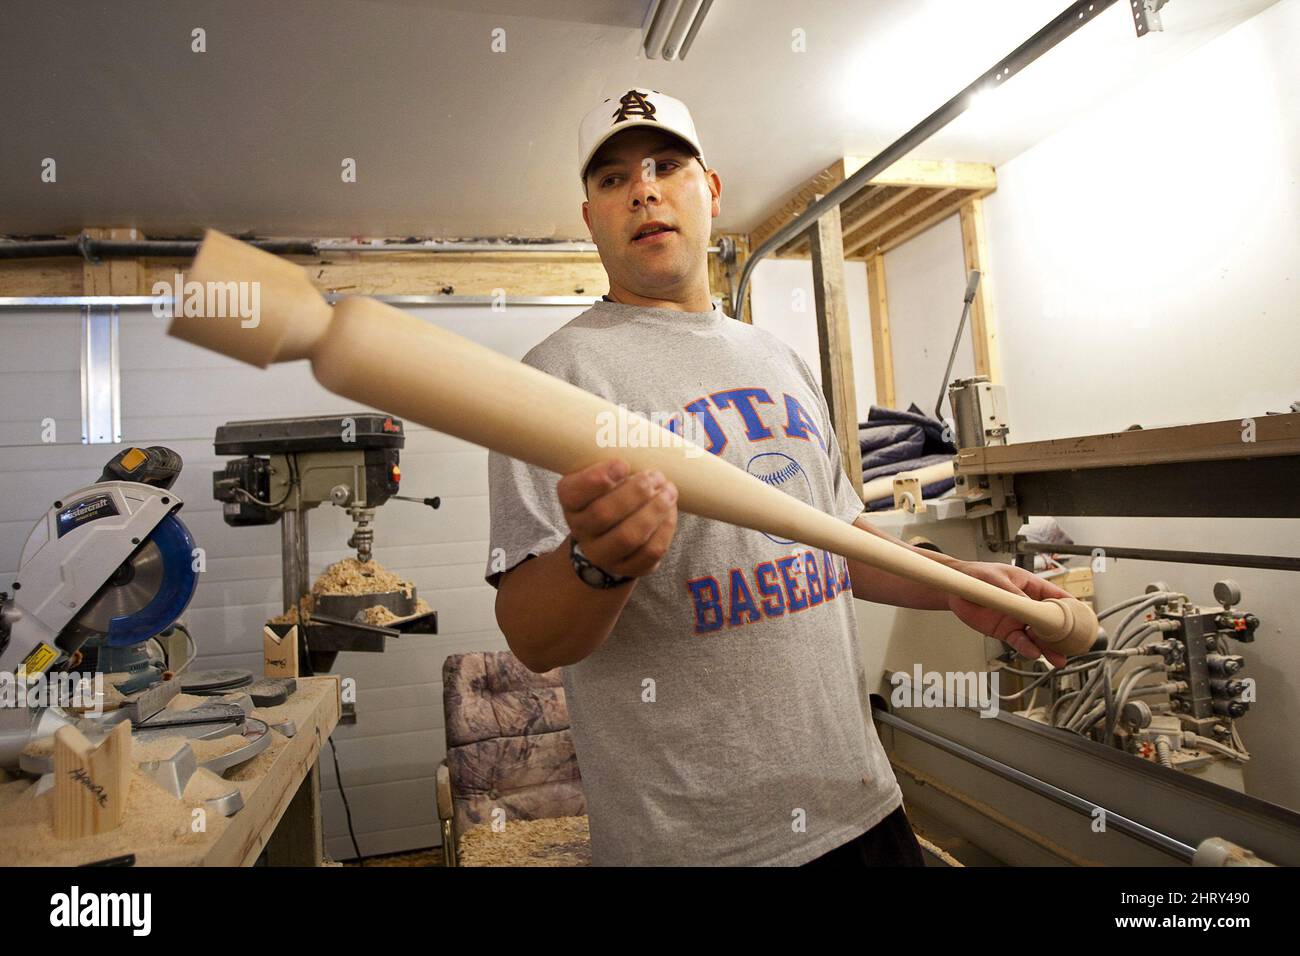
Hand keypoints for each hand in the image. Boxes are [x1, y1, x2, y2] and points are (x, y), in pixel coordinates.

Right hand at [556, 458, 678, 578]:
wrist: (609, 537)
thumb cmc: (611, 494)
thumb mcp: (604, 476)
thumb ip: (617, 462)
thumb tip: (646, 435)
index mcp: (571, 502)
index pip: (573, 493)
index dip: (597, 479)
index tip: (622, 464)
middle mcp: (581, 530)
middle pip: (603, 515)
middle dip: (635, 492)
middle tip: (655, 476)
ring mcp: (604, 554)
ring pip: (628, 537)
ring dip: (654, 511)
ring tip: (668, 491)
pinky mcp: (629, 567)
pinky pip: (649, 553)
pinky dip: (665, 529)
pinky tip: (670, 511)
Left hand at [946, 561, 1073, 666]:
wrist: (956, 589)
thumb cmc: (978, 575)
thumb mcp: (998, 580)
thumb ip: (1014, 593)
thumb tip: (1029, 605)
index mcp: (1032, 587)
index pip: (1057, 597)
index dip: (1071, 608)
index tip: (1084, 619)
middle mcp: (1028, 605)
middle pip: (1051, 621)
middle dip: (1064, 634)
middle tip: (1074, 646)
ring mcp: (1018, 620)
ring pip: (1038, 636)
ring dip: (1048, 647)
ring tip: (1058, 659)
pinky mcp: (1006, 631)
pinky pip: (1019, 641)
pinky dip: (1026, 648)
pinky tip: (1033, 653)